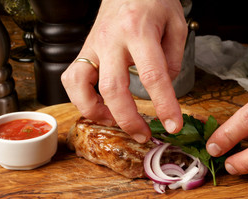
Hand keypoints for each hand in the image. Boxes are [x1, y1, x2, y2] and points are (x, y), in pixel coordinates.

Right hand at [61, 0, 186, 142]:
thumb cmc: (153, 1)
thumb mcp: (176, 25)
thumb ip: (172, 59)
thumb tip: (163, 88)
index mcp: (139, 31)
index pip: (153, 76)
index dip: (164, 105)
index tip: (173, 125)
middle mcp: (111, 40)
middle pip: (112, 88)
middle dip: (128, 120)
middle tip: (144, 135)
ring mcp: (93, 45)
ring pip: (79, 86)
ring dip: (95, 112)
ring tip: (114, 121)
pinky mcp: (84, 50)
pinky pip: (71, 78)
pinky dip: (81, 98)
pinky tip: (99, 104)